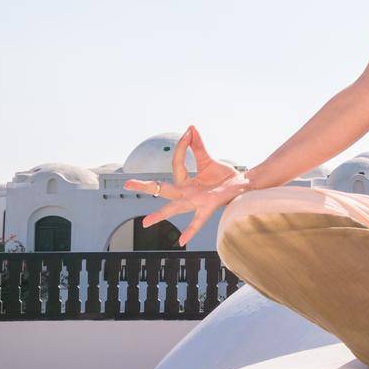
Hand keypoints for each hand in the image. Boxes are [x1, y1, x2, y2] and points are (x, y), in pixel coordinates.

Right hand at [124, 125, 247, 247]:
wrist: (242, 184)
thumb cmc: (223, 176)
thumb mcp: (208, 159)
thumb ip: (197, 146)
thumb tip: (190, 127)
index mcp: (186, 182)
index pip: (176, 163)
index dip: (182, 146)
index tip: (188, 132)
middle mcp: (187, 193)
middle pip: (163, 189)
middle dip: (145, 187)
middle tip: (126, 184)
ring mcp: (196, 201)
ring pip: (175, 207)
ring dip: (160, 215)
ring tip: (145, 223)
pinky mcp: (208, 206)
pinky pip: (198, 220)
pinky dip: (190, 230)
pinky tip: (181, 240)